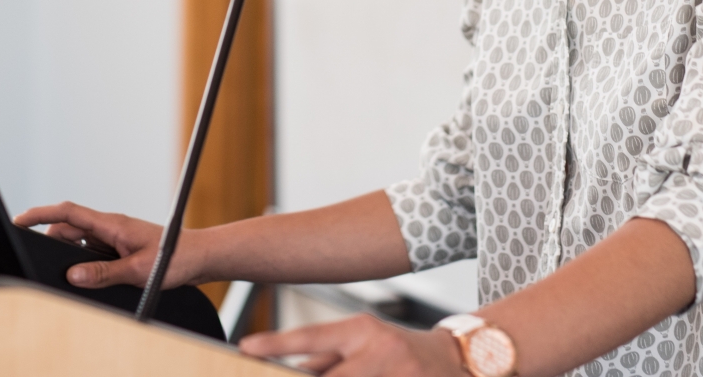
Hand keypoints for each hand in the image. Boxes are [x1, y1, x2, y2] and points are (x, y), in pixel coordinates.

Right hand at [13, 201, 197, 290]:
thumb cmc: (175, 258)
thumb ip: (103, 273)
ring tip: (76, 274)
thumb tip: (73, 275)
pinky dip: (86, 262)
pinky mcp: (120, 246)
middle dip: (52, 243)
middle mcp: (110, 226)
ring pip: (80, 242)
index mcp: (112, 223)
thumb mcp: (137, 271)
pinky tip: (91, 275)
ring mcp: (114, 236)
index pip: (68, 213)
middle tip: (45, 262)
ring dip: (72, 256)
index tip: (20, 220)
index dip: (41, 214)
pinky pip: (93, 251)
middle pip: (69, 228)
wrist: (200, 258)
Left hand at [241, 315, 467, 376]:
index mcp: (361, 330)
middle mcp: (379, 351)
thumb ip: (327, 357)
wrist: (455, 360)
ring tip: (341, 372)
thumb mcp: (363, 342)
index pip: (312, 336)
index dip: (277, 343)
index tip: (247, 346)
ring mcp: (399, 375)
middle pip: (331, 375)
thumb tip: (289, 369)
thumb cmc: (399, 350)